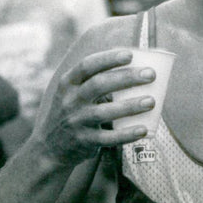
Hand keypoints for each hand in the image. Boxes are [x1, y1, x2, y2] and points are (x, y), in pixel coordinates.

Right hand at [32, 49, 157, 166]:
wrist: (50, 147)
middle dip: (126, 78)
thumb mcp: (73, 93)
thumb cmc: (73, 112)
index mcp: (68, 83)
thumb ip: (95, 81)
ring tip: (151, 101)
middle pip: (98, 85)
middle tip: (150, 74)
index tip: (130, 54)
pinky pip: (108, 138)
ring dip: (130, 106)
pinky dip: (126, 134)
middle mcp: (70, 100)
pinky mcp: (84, 141)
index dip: (108, 59)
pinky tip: (143, 130)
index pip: (87, 65)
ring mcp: (76, 122)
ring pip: (104, 112)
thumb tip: (136, 68)